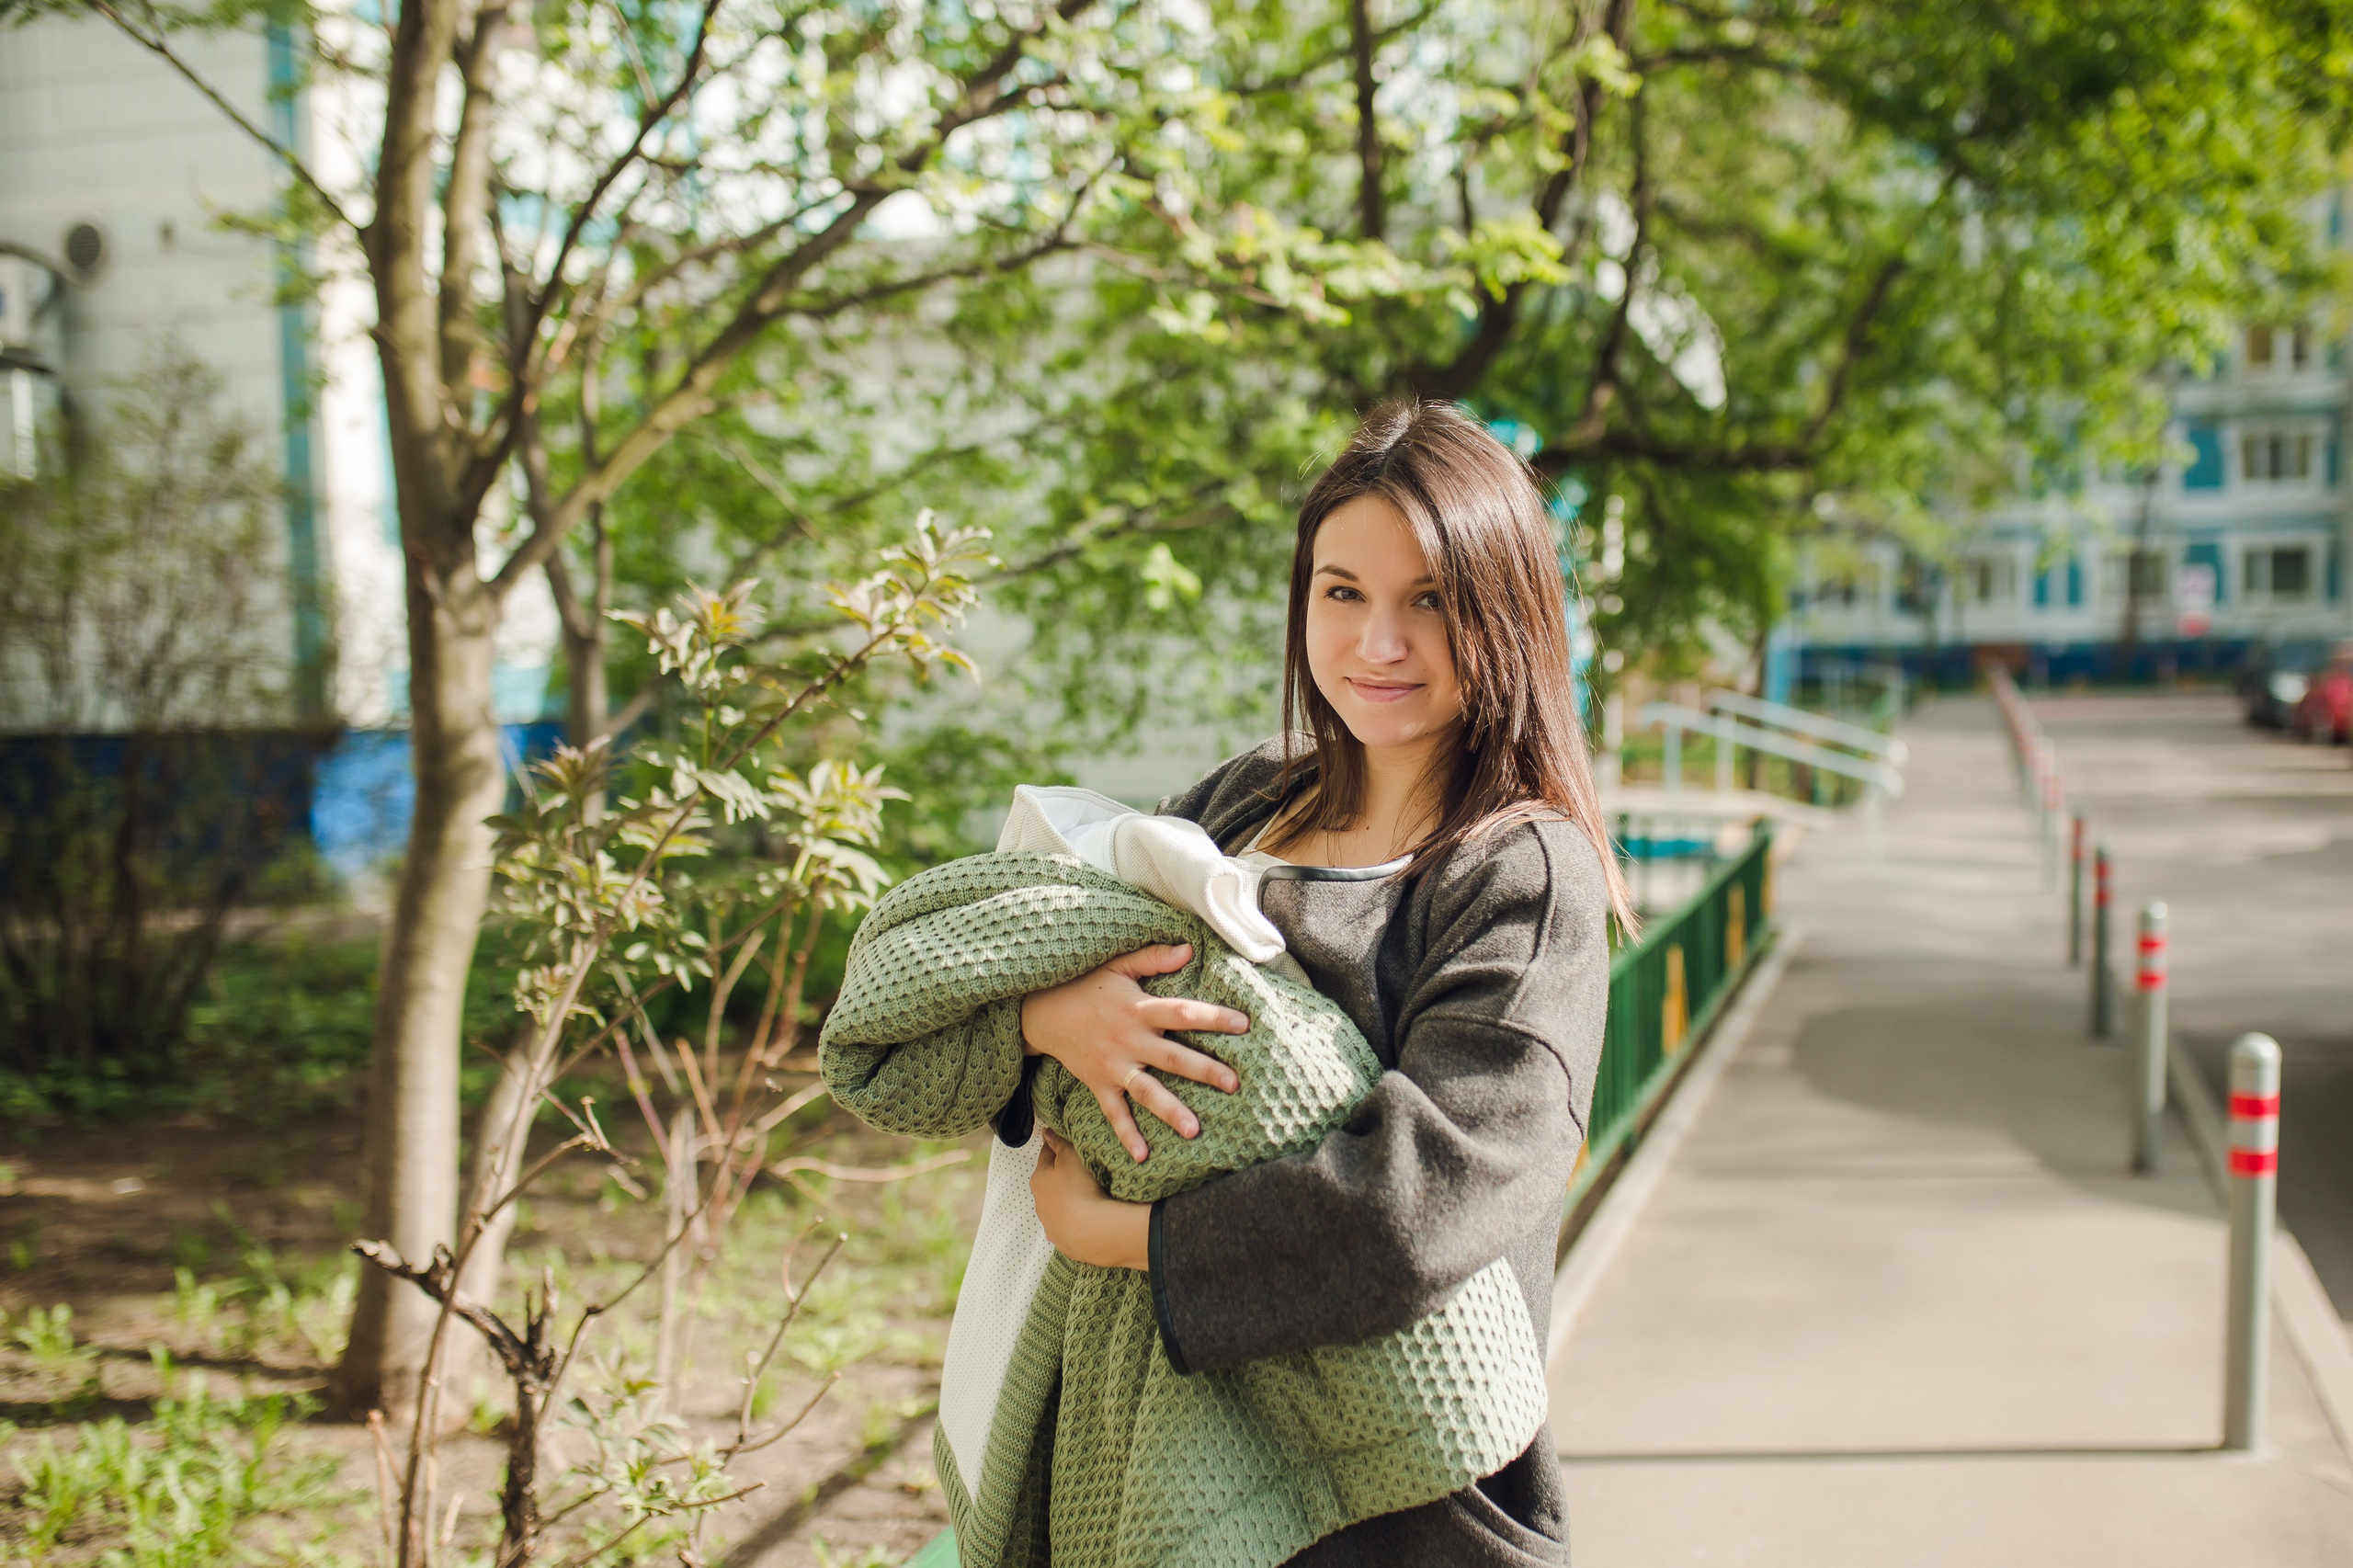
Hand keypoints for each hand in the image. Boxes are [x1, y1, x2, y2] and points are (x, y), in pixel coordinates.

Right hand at [1020, 942, 1244, 1161]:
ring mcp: (1113, 1065)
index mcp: (1139, 1008)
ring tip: (1195, 1130)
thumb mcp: (1117, 965)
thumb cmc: (1084, 985)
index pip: (1182, 1012)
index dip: (1212, 1017)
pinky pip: (1113, 1112)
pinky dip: (1126, 1134)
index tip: (1243, 1024)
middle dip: (1204, 1071)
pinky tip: (1142, 1155)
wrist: (1041, 1012)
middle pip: (1172, 1058)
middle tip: (1234, 1083)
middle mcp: (1129, 1040)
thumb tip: (1189, 948)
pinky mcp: (1098, 1083)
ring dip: (1170, 1111)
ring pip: (1146, 1091)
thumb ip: (1153, 958)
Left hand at [1030, 1131, 1149, 1269]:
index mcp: (1038, 1180)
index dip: (1058, 1148)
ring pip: (1058, 1207)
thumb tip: (1046, 1132)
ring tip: (1087, 1197)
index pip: (1046, 1156)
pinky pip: (1068, 1228)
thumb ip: (1059, 1142)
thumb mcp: (1071, 1156)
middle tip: (1082, 1171)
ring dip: (1067, 1202)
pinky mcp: (1064, 1243)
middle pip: (1051, 1183)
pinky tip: (1083, 1221)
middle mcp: (1039, 1204)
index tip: (1068, 1144)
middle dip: (1062, 1177)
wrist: (1094, 1231)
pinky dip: (1073, 1223)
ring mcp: (1051, 1226)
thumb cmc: (1081, 1187)